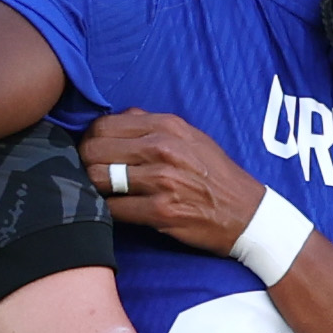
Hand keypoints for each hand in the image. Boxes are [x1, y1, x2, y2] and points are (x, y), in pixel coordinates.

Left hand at [87, 111, 262, 254]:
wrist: (247, 213)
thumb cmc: (215, 175)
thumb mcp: (190, 137)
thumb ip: (152, 125)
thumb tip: (116, 118)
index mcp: (167, 126)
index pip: (103, 125)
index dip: (90, 140)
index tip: (93, 154)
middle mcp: (163, 148)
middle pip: (94, 150)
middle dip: (85, 164)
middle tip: (91, 176)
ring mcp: (162, 180)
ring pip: (98, 179)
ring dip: (94, 189)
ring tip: (102, 194)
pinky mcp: (162, 211)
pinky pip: (114, 209)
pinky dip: (108, 212)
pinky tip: (115, 212)